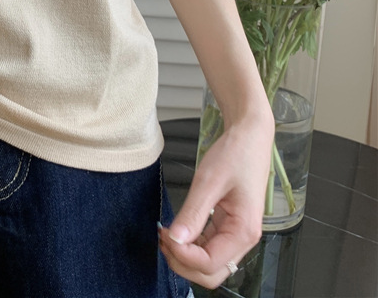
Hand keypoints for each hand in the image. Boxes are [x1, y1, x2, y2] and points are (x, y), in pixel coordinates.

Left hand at [158, 111, 273, 289]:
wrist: (249, 137)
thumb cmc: (236, 154)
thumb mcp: (209, 180)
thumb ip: (193, 212)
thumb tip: (175, 239)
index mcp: (244, 231)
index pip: (210, 263)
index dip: (183, 256)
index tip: (164, 234)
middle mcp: (243, 238)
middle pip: (211, 273)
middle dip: (183, 263)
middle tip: (161, 238)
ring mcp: (236, 234)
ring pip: (209, 264)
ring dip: (185, 256)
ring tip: (164, 233)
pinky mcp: (228, 226)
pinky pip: (208, 247)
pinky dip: (190, 246)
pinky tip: (176, 230)